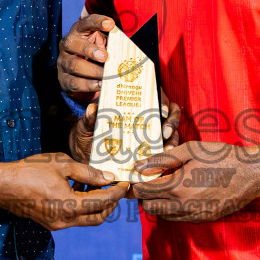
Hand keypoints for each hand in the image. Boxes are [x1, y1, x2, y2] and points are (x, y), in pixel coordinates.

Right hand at [0, 152, 127, 229]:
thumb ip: (88, 173)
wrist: (3, 186)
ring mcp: (57, 225)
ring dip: (96, 205)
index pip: (104, 202)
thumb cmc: (30, 171)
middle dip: (111, 204)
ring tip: (96, 185)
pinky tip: (79, 190)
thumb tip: (108, 178)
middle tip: (115, 188)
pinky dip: (82, 207)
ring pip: (86, 220)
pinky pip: (73, 218)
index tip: (125, 183)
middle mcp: (65, 221)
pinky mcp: (50, 223)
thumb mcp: (62, 164)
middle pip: (99, 217)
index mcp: (70, 206)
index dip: (117, 192)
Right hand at [57, 13, 112, 102]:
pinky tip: (100, 84)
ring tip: (107, 75)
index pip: (85, 23)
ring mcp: (63, 62)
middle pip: (72, 44)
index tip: (110, 24)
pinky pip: (73, 82)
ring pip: (74, 65)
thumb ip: (109, 44)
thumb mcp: (102, 45)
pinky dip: (88, 85)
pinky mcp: (63, 79)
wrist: (79, 75)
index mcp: (78, 32)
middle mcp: (67, 45)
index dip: (96, 22)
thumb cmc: (95, 55)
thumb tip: (122, 48)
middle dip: (89, 50)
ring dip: (92, 70)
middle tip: (105, 57)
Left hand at [69, 94, 183, 162]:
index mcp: (134, 104)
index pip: (156, 96)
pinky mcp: (152, 150)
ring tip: (168, 150)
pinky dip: (166, 156)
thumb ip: (89, 119)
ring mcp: (152, 133)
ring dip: (172, 140)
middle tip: (165, 133)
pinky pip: (165, 151)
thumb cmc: (89, 134)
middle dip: (171, 122)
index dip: (163, 102)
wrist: (87, 155)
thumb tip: (92, 108)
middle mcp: (147, 116)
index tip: (160, 111)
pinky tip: (163, 163)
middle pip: (170, 113)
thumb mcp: (87, 126)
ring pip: (171, 132)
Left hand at [130, 142, 259, 222]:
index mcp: (177, 187)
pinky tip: (181, 193)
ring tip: (166, 185)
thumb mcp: (191, 150)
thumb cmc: (222, 157)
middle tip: (150, 180)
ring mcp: (193, 215)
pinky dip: (172, 209)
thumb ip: (162, 159)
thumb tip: (139, 166)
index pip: (143, 191)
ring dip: (158, 202)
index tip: (134, 177)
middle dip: (144, 194)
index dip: (134, 184)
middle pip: (148, 207)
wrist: (253, 174)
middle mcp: (182, 206)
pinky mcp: (203, 219)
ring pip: (162, 215)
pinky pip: (178, 218)